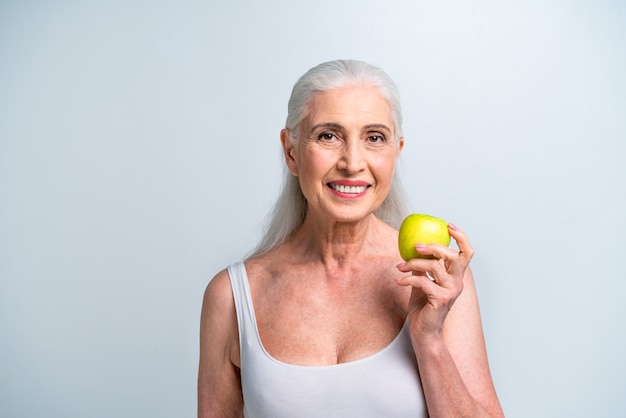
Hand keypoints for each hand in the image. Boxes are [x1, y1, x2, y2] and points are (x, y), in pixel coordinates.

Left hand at [395, 223, 473, 338]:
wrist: (423, 331)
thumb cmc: (423, 307)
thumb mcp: (423, 282)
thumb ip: (423, 267)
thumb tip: (414, 248)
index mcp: (455, 276)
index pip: (467, 253)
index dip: (461, 237)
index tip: (448, 226)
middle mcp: (457, 282)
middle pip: (453, 256)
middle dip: (434, 247)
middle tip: (416, 245)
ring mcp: (451, 291)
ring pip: (435, 267)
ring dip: (413, 263)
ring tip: (399, 267)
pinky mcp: (441, 299)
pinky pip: (423, 281)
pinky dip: (408, 279)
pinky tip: (398, 281)